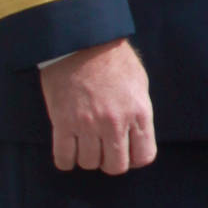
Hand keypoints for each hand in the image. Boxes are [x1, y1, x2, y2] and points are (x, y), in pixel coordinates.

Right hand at [41, 38, 154, 174]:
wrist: (81, 41)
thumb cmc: (113, 59)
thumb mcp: (139, 83)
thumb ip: (139, 113)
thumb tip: (136, 137)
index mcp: (139, 112)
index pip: (143, 156)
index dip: (134, 158)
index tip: (127, 152)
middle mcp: (115, 123)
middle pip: (115, 167)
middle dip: (110, 161)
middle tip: (104, 148)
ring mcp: (88, 124)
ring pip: (89, 164)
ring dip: (87, 157)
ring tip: (86, 142)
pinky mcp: (63, 123)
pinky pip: (64, 158)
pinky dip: (66, 159)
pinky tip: (68, 148)